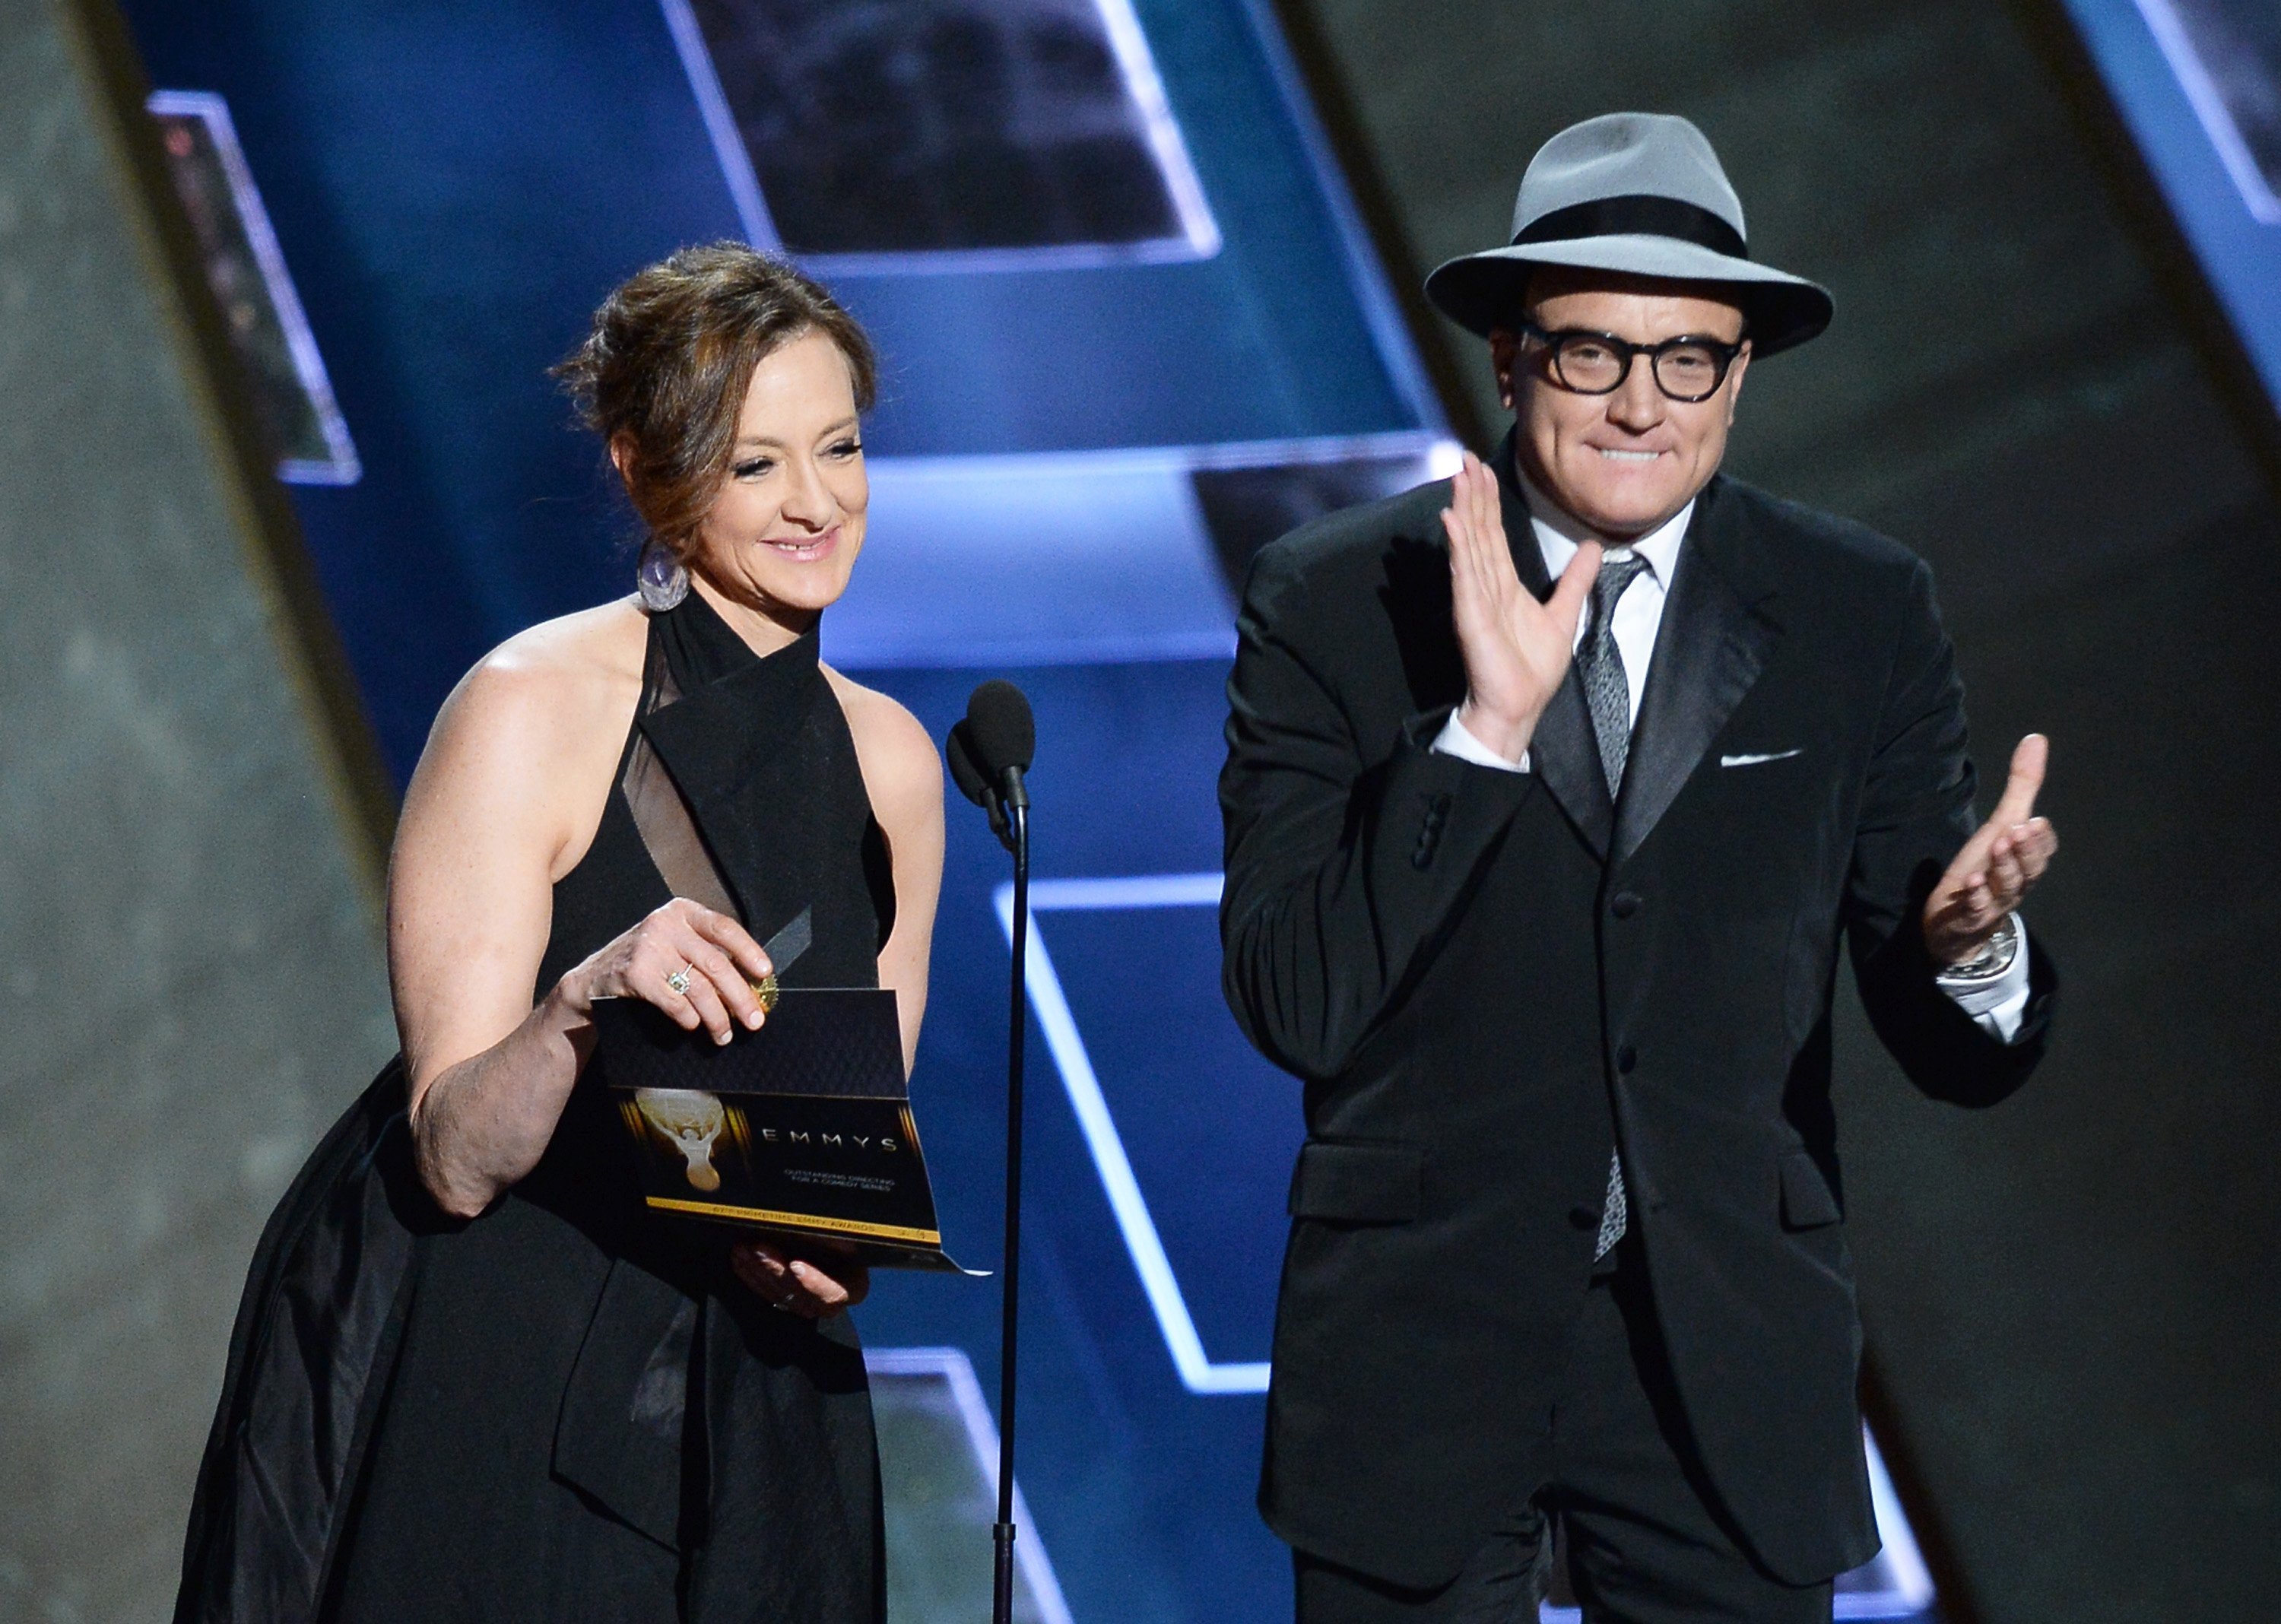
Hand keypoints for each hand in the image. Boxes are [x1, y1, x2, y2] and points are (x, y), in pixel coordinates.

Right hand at [563, 896, 772, 1044]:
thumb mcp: (674, 944)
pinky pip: (675, 1002)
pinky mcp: (635, 974)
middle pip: (716, 964)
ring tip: (725, 1035)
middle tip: (755, 1021)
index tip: (766, 973)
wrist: (591, 979)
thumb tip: (752, 983)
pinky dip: (689, 1018)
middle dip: (740, 996)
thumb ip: (705, 952)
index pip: (724, 928)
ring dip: (717, 1017)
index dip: (749, 951)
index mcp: (682, 912)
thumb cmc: (646, 963)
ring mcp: (649, 948)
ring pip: (699, 988)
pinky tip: (693, 1026)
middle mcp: (665, 924)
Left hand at [732, 1237, 870, 1317]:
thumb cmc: (847, 1237)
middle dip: (775, 1270)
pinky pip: (766, 1292)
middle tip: (758, 1248)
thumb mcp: (845, 1235)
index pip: (833, 1293)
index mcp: (851, 1287)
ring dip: (758, 1271)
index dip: (813, 1282)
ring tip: (743, 1249)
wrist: (840, 1244)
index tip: (795, 1265)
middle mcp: (828, 1302)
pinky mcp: (786, 1299)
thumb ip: (830, 1235)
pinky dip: (751, 1275)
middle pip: (799, 1295)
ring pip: (778, 1294)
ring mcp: (805, 1303)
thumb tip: (808, 1226)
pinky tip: (739, 1259)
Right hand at [1443, 452, 1599, 761]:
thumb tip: (1593, 547)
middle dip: (1473, 493)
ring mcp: (1475, 597)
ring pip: (1470, 544)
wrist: (1518, 706)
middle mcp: (1485, 585)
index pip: (1494, 534)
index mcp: (1504, 584)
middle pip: (1479, 530)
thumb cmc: (1532, 669)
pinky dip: (1458, 546)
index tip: (1484, 469)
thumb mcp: (1563, 614)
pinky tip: (1452, 520)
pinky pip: (1464, 574)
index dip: (1489, 501)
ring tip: (1459, 477)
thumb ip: (1575, 580)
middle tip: (1465, 457)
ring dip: (1464, 509)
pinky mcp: (1470, 614)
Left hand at [1922, 734, 2059, 964]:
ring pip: (2006, 889)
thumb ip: (2021, 786)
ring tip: (1997, 847)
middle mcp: (2016, 883)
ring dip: (2003, 869)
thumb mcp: (2000, 825)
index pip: (2042, 850)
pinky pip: (1976, 911)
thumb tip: (2036, 739)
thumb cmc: (1983, 868)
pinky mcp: (1969, 918)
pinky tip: (1970, 884)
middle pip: (2029, 870)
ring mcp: (1993, 903)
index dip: (2040, 838)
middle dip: (2025, 851)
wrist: (1955, 919)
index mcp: (2025, 861)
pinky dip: (1976, 898)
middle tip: (2018, 831)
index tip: (2035, 820)